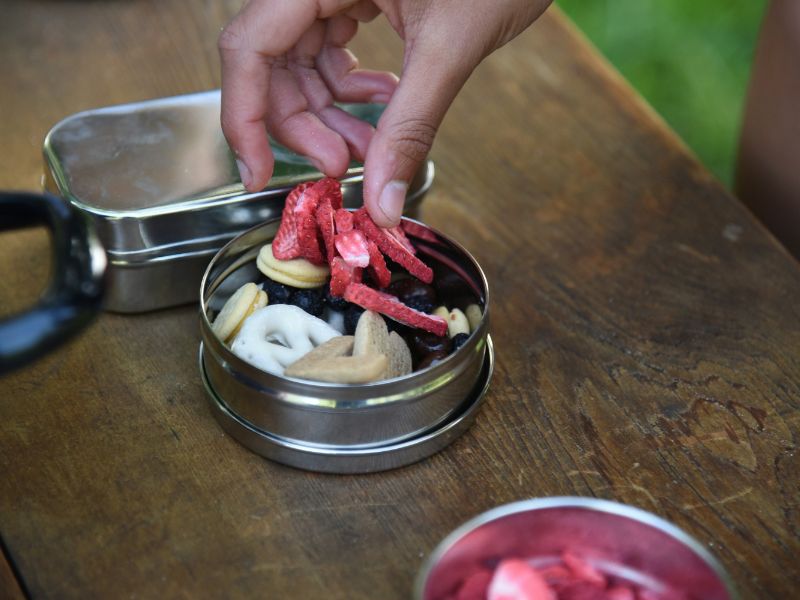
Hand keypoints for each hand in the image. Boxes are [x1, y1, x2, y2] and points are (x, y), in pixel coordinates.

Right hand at [219, 0, 550, 225]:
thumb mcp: (450, 48)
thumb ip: (410, 126)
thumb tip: (382, 203)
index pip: (250, 46)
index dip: (246, 117)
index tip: (260, 175)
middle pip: (274, 62)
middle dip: (304, 125)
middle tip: (343, 166)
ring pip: (303, 62)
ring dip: (332, 114)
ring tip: (374, 144)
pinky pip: (331, 50)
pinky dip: (352, 89)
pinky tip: (386, 99)